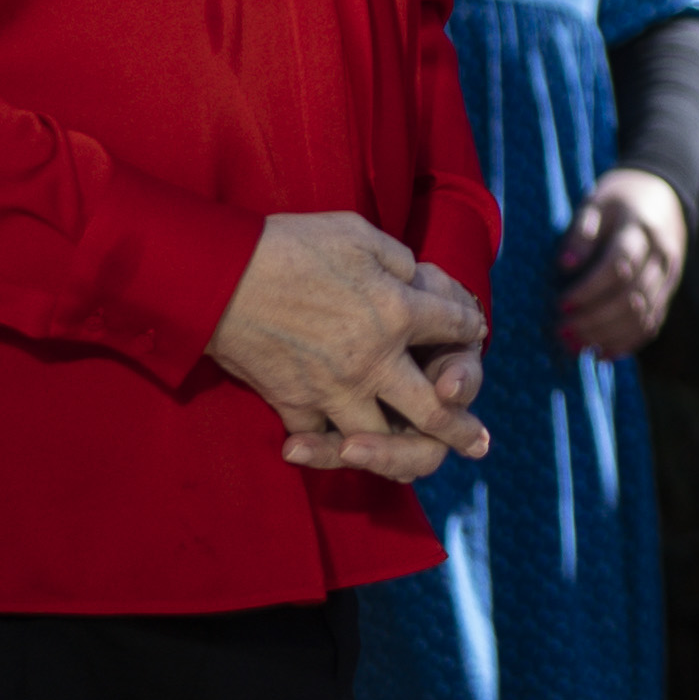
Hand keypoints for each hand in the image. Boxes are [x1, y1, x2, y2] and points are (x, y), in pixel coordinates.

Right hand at [214, 212, 496, 481]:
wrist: (221, 275)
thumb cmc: (291, 245)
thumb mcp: (357, 234)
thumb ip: (397, 261)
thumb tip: (413, 279)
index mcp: (397, 312)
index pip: (453, 327)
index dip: (468, 328)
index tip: (472, 332)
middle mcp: (374, 360)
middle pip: (431, 411)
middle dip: (459, 429)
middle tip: (477, 444)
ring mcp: (333, 390)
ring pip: (377, 440)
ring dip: (395, 454)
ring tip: (413, 466)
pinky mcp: (293, 404)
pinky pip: (320, 436)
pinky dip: (327, 444)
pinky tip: (338, 446)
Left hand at [552, 168, 691, 360]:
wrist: (664, 194)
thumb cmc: (619, 199)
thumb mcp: (597, 202)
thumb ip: (581, 231)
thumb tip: (566, 265)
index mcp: (640, 229)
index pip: (619, 266)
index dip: (589, 290)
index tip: (561, 303)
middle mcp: (661, 256)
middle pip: (632, 297)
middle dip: (595, 319)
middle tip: (562, 331)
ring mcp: (669, 276)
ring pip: (643, 316)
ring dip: (608, 336)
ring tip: (575, 346)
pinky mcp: (669, 292)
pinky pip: (653, 324)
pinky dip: (627, 343)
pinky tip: (601, 352)